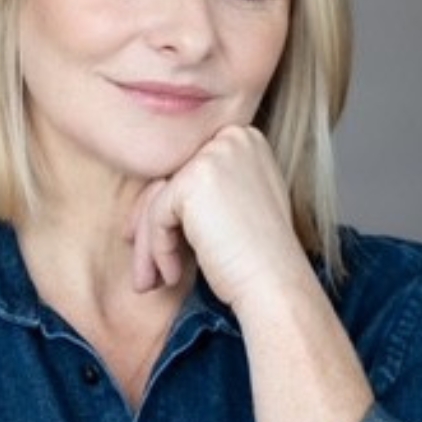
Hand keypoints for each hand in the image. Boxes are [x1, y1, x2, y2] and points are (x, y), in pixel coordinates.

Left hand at [127, 125, 306, 312]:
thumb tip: (155, 191)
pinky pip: (157, 215)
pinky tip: (172, 276)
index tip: (157, 242)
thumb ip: (206, 187)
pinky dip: (159, 250)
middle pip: (170, 180)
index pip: (189, 168)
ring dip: (148, 243)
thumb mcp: (238, 203)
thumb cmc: (260, 254)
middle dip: (151, 226)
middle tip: (145, 265)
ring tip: (148, 281)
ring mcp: (212, 155)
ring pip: (158, 199)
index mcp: (244, 138)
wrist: (276, 284)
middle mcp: (230, 138)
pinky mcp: (193, 181)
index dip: (170, 208)